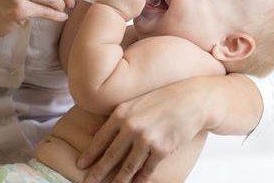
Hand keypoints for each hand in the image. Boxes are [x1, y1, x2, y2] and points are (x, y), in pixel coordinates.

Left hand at [78, 77, 210, 182]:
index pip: (101, 138)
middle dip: (98, 172)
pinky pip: (147, 170)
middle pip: (111, 156)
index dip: (90, 154)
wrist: (192, 100)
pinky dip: (140, 180)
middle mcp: (131, 127)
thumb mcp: (136, 102)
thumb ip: (120, 117)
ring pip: (128, 167)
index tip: (81, 165)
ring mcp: (147, 139)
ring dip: (118, 181)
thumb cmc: (163, 99)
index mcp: (122, 113)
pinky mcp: (162, 149)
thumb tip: (101, 134)